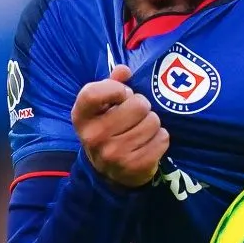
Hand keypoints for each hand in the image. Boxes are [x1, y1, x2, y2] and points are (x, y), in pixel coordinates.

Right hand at [72, 65, 168, 186]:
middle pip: (138, 105)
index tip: (122, 94)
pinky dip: (160, 138)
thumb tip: (124, 70)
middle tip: (135, 116)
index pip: (94, 93)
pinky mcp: (135, 166)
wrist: (109, 173)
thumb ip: (112, 84)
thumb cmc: (108, 130)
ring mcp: (114, 154)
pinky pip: (162, 139)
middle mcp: (94, 136)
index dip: (115, 88)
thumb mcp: (102, 108)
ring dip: (152, 123)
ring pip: (153, 122)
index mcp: (81, 117)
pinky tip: (148, 143)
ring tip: (141, 130)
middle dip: (142, 107)